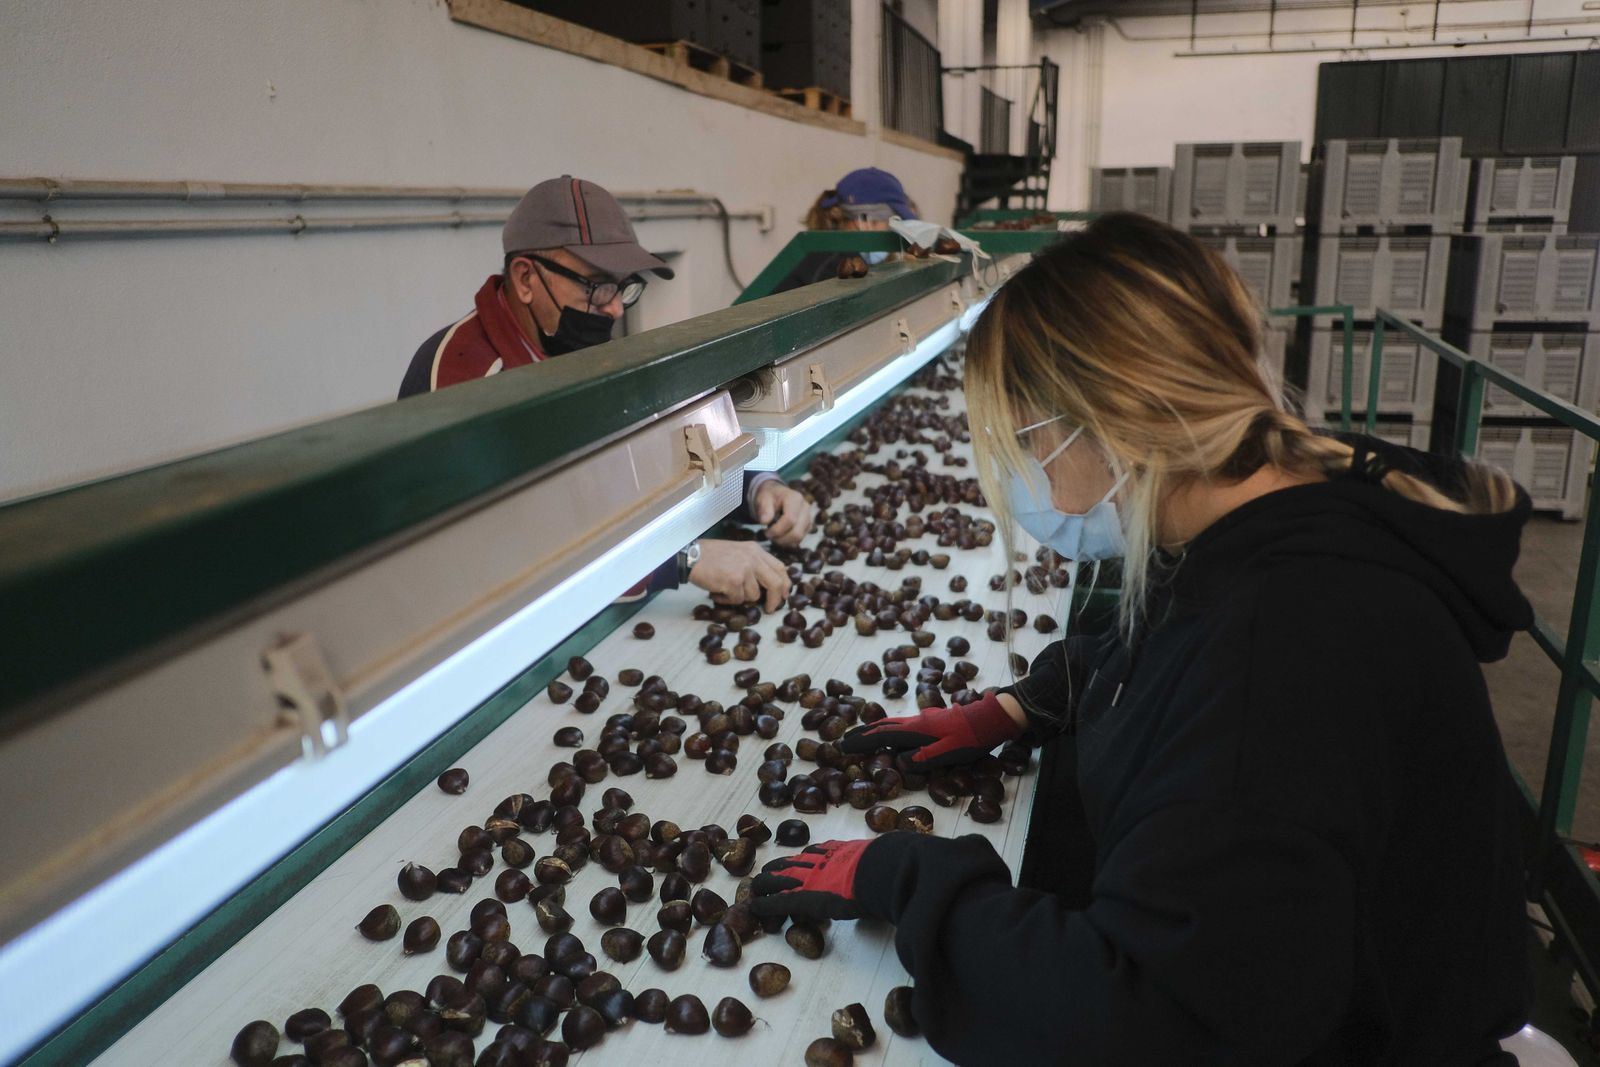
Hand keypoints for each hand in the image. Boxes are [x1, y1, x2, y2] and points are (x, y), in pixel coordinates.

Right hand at [688, 538, 791, 612]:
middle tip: (770, 609)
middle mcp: (753, 558)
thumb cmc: (710, 555)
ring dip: (740, 598)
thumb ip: (753, 563)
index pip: (780, 568)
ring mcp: (745, 570)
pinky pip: (737, 600)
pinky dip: (727, 600)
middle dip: (775, 600)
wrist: (690, 555)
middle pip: (776, 583)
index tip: (784, 595)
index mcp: (756, 550)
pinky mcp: (734, 581)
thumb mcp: (738, 552)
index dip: (785, 584)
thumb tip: (768, 583)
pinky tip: (717, 592)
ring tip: (725, 590)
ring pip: (754, 595)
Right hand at [749, 839, 876, 920]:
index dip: (762, 906)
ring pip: (788, 860)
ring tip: (773, 870)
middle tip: (757, 890)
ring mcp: (815, 858)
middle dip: (761, 885)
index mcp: (803, 897)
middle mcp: (804, 876)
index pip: (775, 902)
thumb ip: (819, 910)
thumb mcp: (835, 914)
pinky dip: (802, 856)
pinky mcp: (830, 847)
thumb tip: (814, 909)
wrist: (878, 873)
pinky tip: (804, 857)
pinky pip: (810, 850)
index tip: (753, 907)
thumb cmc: (860, 902)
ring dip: (777, 867)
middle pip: (772, 878)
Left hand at [754, 481, 813, 546]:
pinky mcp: (808, 526)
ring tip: (773, 536)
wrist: (775, 496)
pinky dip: (788, 542)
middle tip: (768, 536)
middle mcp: (805, 508)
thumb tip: (765, 522)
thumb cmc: (769, 497)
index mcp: (795, 498)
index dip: (777, 530)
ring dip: (784, 541)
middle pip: (797, 532)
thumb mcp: (763, 499)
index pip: (790, 520)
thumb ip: (764, 510)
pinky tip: (779, 536)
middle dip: (780, 538)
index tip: (766, 531)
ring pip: (799, 538)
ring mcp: (808, 518)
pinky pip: (799, 540)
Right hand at [839, 692, 1023, 768]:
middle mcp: (916, 722)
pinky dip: (888, 729)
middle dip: (862, 733)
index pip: (882, 736)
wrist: (992, 718)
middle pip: (882, 726)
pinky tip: (892, 733)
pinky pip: (902, 724)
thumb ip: (922, 758)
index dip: (861, 742)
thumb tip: (898, 761)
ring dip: (874, 730)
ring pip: (892, 723)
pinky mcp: (932, 720)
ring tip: (862, 736)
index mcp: (916, 731)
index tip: (842, 746)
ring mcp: (924, 719)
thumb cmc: (972, 738)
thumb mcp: (949, 753)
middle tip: (845, 740)